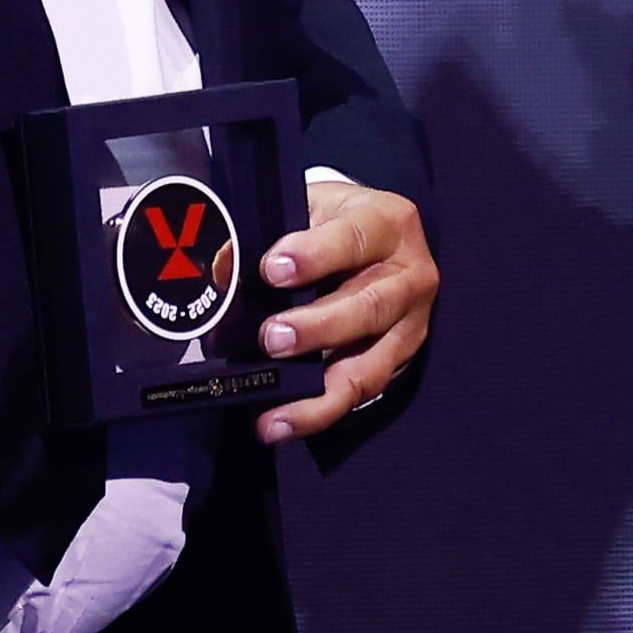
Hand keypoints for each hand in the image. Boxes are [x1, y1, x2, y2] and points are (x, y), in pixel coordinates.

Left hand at [253, 178, 436, 444]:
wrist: (376, 243)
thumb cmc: (334, 224)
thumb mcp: (309, 210)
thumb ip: (271, 232)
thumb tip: (222, 267)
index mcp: (388, 223)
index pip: (355, 238)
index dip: (315, 255)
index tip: (271, 269)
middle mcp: (410, 275)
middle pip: (370, 306)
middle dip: (318, 327)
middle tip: (272, 337)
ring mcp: (410, 325)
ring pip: (370, 364)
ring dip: (319, 389)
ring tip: (274, 406)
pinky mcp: (399, 362)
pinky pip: (361, 394)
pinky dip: (318, 412)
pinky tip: (280, 423)